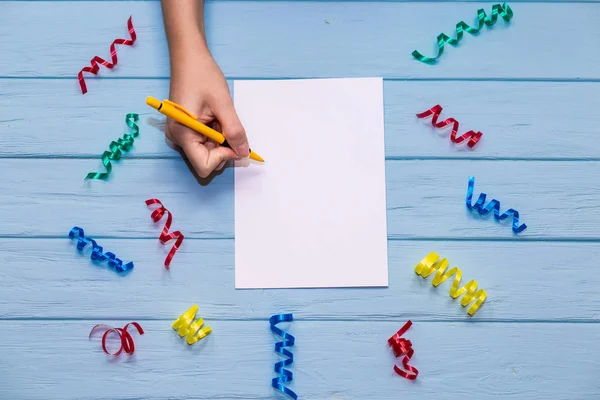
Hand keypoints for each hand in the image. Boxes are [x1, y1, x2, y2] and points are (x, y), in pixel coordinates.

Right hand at [165, 52, 248, 177]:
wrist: (189, 57)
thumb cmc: (203, 75)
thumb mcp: (223, 104)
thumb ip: (234, 131)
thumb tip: (244, 153)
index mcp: (182, 133)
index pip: (204, 166)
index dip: (222, 157)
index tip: (232, 139)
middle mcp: (177, 138)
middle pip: (205, 161)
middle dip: (222, 149)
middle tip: (226, 124)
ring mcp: (180, 135)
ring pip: (207, 152)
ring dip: (219, 140)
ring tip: (218, 117)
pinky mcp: (185, 130)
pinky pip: (204, 142)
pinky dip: (215, 135)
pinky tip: (214, 117)